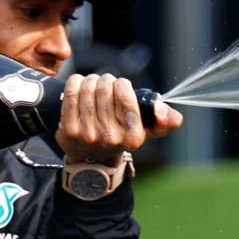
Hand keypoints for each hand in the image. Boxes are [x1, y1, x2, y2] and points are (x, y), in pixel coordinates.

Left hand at [55, 73, 180, 164]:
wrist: (90, 158)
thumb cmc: (121, 136)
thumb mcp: (147, 131)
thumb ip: (165, 120)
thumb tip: (168, 112)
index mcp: (133, 136)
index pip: (126, 95)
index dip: (122, 84)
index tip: (120, 85)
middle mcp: (111, 137)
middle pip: (105, 88)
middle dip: (105, 80)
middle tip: (105, 84)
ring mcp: (88, 134)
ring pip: (88, 88)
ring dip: (91, 80)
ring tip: (93, 85)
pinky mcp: (70, 129)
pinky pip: (72, 93)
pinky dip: (75, 82)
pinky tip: (79, 84)